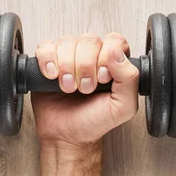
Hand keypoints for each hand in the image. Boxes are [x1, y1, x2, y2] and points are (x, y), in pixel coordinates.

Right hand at [31, 33, 138, 148]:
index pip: (114, 41)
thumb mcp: (122, 107)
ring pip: (67, 42)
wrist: (67, 136)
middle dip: (85, 66)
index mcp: (113, 63)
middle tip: (85, 88)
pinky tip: (52, 76)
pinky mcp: (48, 61)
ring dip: (67, 66)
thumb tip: (117, 53)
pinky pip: (46, 47)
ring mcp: (69, 56)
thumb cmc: (94, 121)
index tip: (103, 78)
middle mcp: (92, 56)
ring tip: (68, 87)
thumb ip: (130, 79)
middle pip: (89, 40)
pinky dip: (48, 60)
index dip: (107, 57)